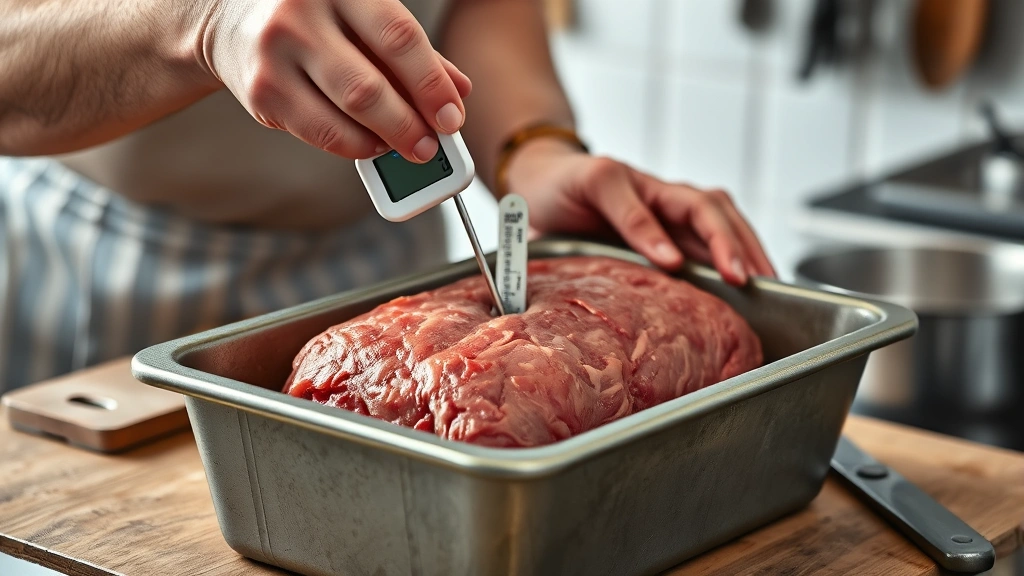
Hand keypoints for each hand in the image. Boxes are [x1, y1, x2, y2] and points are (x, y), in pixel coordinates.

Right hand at [198, 0, 471, 161]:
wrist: (230, 16)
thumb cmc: (313, 13)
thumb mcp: (362, 13)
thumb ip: (409, 48)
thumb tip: (457, 89)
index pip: (399, 37)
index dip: (431, 83)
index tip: (451, 115)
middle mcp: (302, 14)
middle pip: (370, 86)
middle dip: (410, 124)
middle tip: (432, 143)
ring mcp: (275, 55)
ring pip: (346, 115)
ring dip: (387, 140)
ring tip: (409, 145)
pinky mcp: (261, 93)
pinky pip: (320, 133)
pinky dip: (355, 145)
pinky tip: (372, 142)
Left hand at [506, 140, 775, 285]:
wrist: (543, 184)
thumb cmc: (564, 183)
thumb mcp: (593, 186)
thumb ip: (630, 216)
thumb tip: (672, 260)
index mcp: (652, 188)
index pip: (698, 210)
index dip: (718, 242)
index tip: (724, 273)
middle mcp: (667, 202)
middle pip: (720, 217)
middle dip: (743, 250)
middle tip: (759, 284)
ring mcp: (668, 221)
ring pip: (721, 231)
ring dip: (745, 256)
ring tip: (765, 289)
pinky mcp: (664, 242)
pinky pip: (703, 250)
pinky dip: (727, 265)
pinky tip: (740, 290)